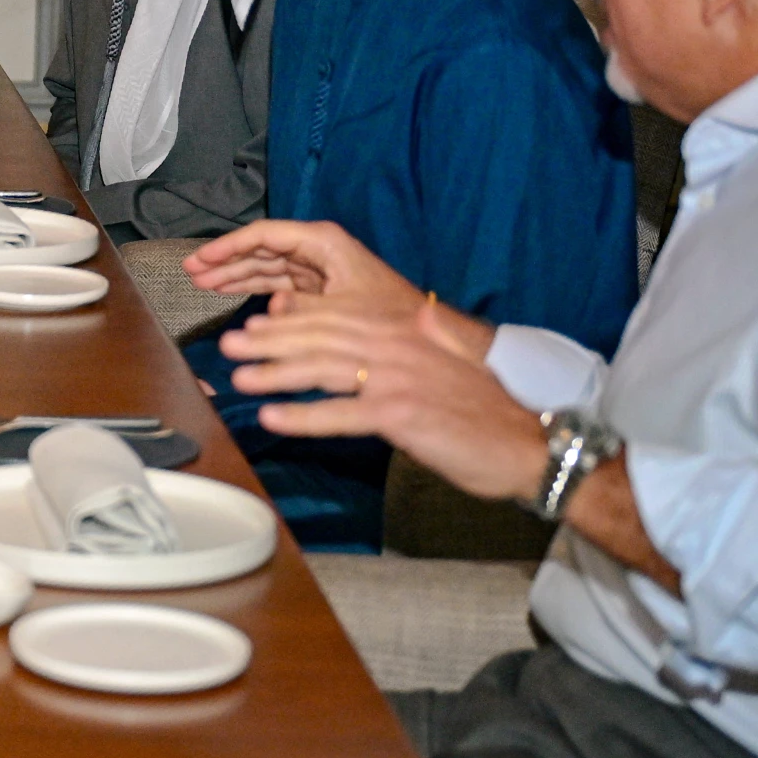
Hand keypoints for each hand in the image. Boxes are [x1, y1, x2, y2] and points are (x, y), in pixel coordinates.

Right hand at [184, 217, 418, 309]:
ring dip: (235, 276)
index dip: (229, 246)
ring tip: (203, 284)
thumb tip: (272, 308)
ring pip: (266, 267)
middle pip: (261, 249)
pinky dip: (253, 290)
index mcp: (324, 243)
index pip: (265, 234)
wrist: (424, 339)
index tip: (201, 259)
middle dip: (225, 260)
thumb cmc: (393, 318)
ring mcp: (318, 271)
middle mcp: (319, 251)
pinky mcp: (320, 291)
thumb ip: (304, 308)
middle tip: (192, 271)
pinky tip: (231, 295)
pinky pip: (277, 285)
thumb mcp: (345, 310)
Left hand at [223, 292, 541, 500]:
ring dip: (275, 373)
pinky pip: (341, 413)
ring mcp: (399, 377)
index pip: (335, 315)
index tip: (256, 322)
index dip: (290, 319)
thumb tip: (341, 346)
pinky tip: (273, 417)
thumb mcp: (434, 361)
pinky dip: (303, 415)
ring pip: (322, 368)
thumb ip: (391, 349)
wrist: (526, 441)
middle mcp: (398, 343)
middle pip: (319, 335)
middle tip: (231, 346)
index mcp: (404, 326)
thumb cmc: (477, 406)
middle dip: (270, 340)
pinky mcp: (403, 415)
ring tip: (240, 379)